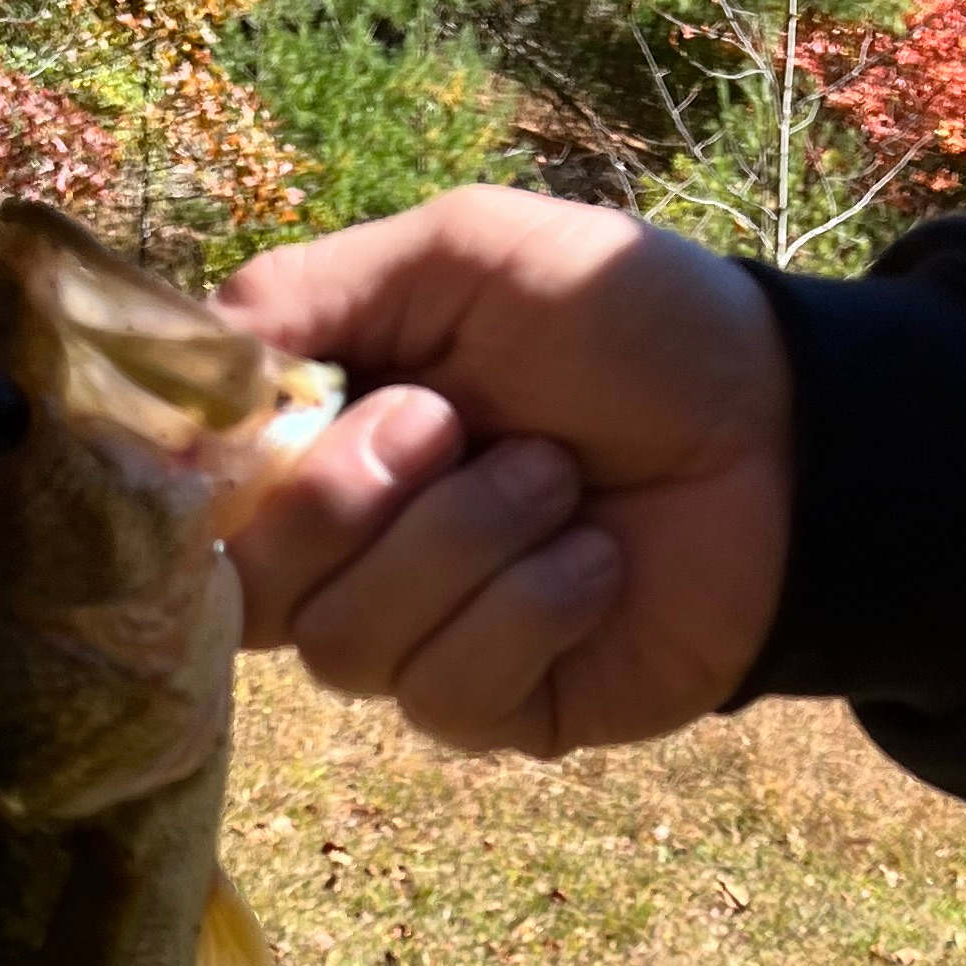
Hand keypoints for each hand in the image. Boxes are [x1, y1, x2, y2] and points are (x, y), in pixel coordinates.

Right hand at [216, 187, 791, 755]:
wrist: (786, 429)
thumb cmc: (628, 326)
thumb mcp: (461, 255)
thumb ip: (307, 294)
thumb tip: (179, 356)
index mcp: (324, 441)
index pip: (197, 501)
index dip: (206, 480)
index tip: (262, 423)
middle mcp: (352, 553)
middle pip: (251, 592)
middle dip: (344, 499)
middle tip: (447, 424)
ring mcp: (421, 642)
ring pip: (349, 646)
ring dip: (464, 543)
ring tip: (559, 479)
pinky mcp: (500, 711)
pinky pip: (449, 690)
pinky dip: (530, 607)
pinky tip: (598, 561)